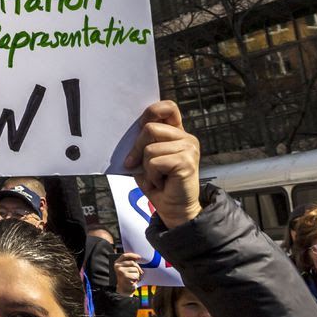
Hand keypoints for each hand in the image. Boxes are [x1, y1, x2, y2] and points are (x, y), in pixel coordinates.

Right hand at [113, 252, 144, 295]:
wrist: (123, 288)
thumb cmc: (126, 277)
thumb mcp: (125, 268)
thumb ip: (129, 262)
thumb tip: (138, 257)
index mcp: (117, 263)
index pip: (125, 256)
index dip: (132, 255)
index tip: (139, 257)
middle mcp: (117, 266)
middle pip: (133, 263)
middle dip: (138, 268)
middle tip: (139, 272)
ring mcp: (121, 272)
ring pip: (135, 269)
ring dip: (137, 274)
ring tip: (133, 277)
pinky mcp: (125, 277)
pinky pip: (136, 275)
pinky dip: (137, 279)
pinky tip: (133, 281)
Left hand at [123, 100, 201, 227]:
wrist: (173, 209)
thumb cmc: (157, 183)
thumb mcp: (145, 158)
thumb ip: (142, 142)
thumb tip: (126, 131)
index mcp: (176, 133)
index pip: (167, 107)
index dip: (151, 112)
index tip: (140, 126)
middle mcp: (186, 137)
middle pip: (150, 128)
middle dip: (136, 148)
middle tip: (135, 164)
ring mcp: (189, 148)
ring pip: (150, 148)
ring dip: (146, 167)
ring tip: (156, 177)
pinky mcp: (188, 162)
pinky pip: (155, 162)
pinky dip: (152, 176)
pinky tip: (161, 183)